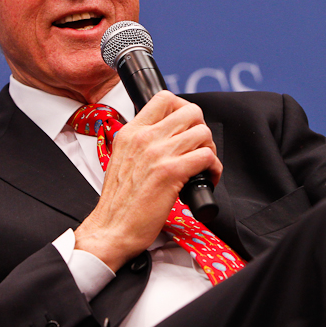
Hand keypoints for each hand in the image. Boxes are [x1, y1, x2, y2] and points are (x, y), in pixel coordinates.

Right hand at [73, 91, 220, 271]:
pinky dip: (214, 168)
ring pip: (203, 133)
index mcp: (131, 131)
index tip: (186, 125)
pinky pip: (207, 157)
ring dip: (210, 148)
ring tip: (204, 164)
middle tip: (198, 145)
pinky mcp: (172, 172)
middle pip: (190, 111)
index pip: (164, 98)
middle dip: (201, 127)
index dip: (183, 108)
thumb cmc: (119, 201)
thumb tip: (167, 135)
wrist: (111, 228)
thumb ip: (141, 142)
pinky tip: (207, 177)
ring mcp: (158, 153)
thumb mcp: (122, 157)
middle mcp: (144, 137)